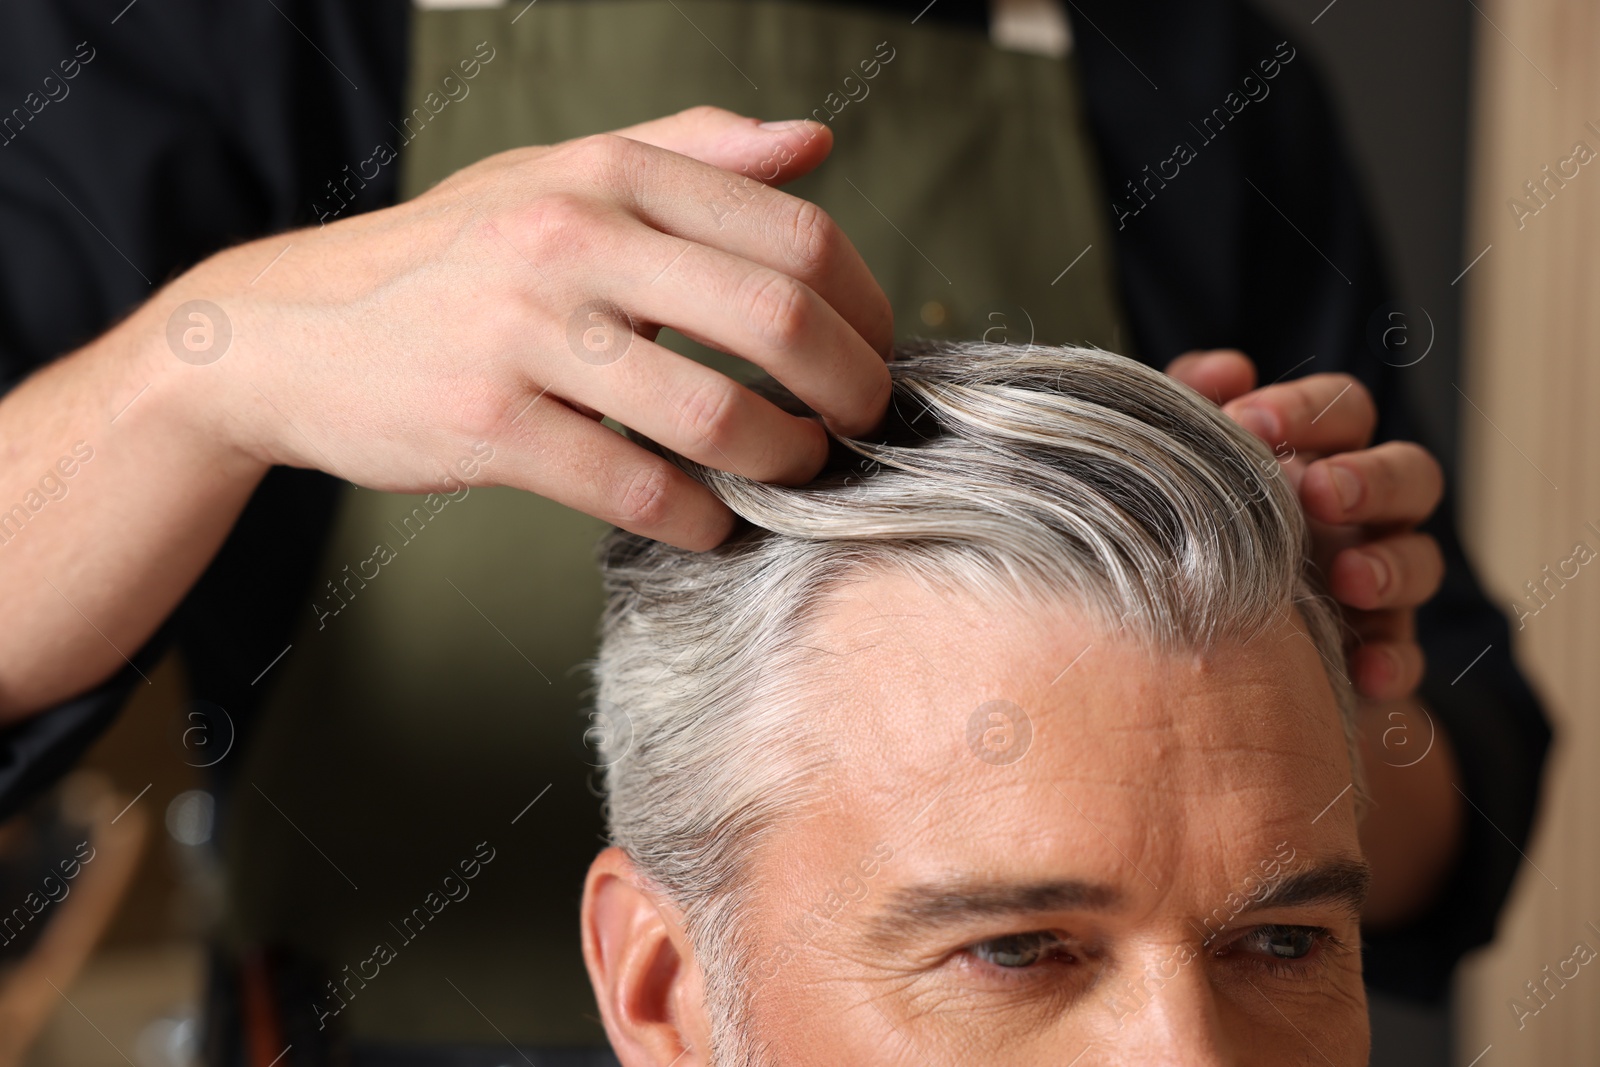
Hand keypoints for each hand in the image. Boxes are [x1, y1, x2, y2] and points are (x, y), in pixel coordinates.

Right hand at [167, 106, 893, 550]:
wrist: (291, 331)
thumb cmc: (452, 259)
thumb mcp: (560, 177)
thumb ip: (692, 152)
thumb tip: (816, 143)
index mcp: (608, 172)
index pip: (794, 233)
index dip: (867, 307)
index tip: (879, 354)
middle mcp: (572, 238)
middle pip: (776, 318)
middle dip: (850, 388)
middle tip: (864, 427)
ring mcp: (526, 334)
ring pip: (717, 416)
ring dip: (784, 462)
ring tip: (796, 473)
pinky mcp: (488, 426)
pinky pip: (636, 490)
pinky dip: (697, 520)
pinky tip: (710, 522)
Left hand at [1166, 350, 1444, 701]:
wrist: (1188, 646)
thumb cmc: (1192, 530)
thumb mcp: (1183, 464)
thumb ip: (1195, 405)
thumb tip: (1229, 369)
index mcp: (1320, 455)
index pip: (1344, 410)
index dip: (1308, 408)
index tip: (1249, 422)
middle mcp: (1362, 514)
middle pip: (1409, 473)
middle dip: (1371, 478)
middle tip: (1318, 491)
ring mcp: (1377, 583)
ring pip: (1422, 562)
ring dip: (1392, 566)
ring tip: (1346, 578)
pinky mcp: (1373, 653)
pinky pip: (1406, 657)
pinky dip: (1392, 662)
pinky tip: (1363, 671)